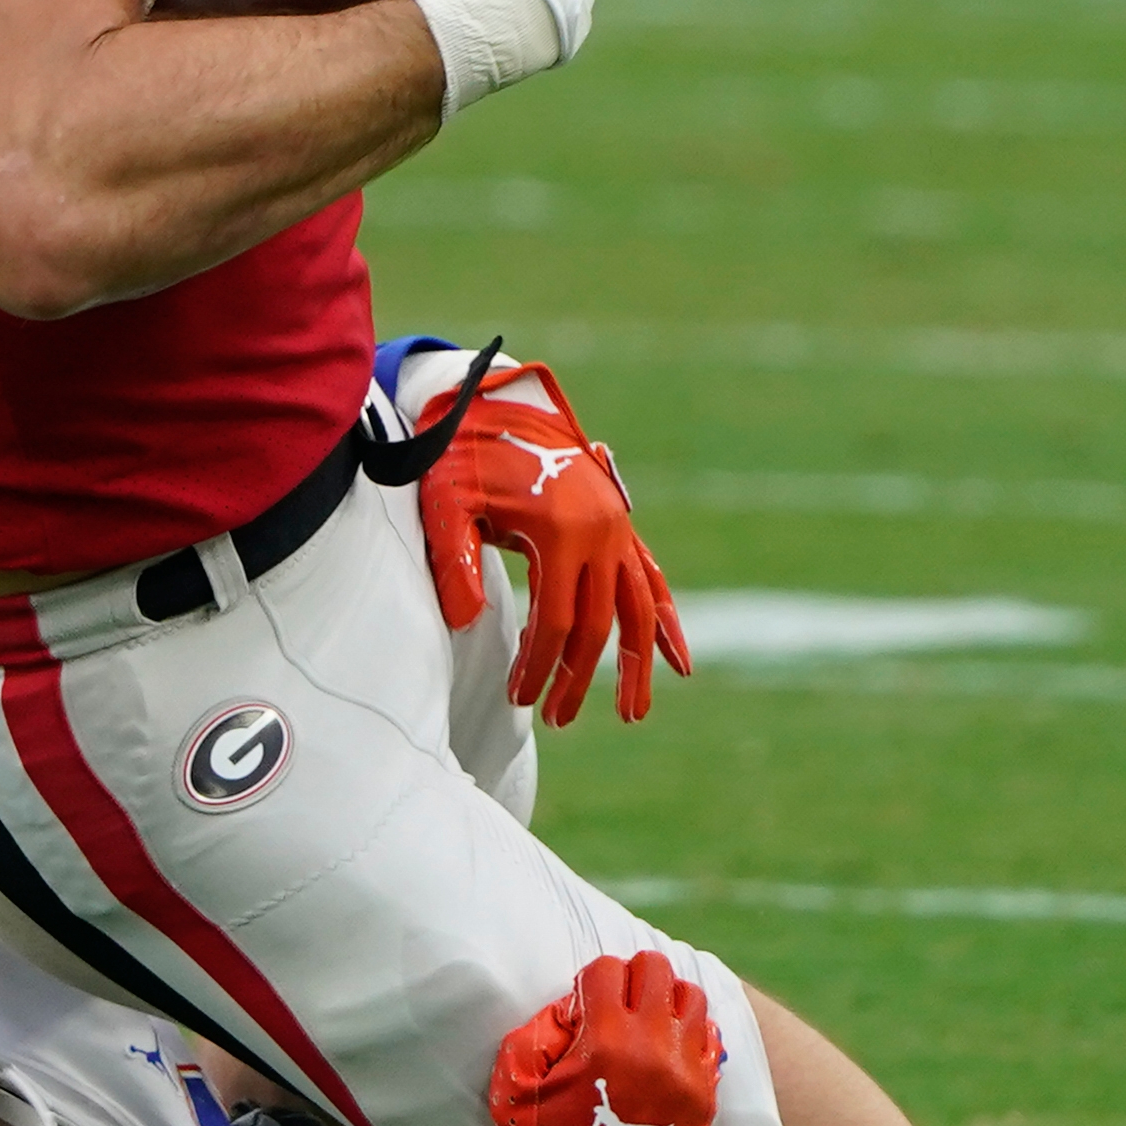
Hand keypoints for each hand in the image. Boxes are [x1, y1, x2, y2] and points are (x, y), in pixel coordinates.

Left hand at [416, 356, 689, 723]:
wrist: (500, 405)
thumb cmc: (463, 456)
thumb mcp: (446, 502)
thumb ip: (453, 560)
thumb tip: (465, 624)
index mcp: (560, 532)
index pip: (555, 621)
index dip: (539, 666)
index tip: (520, 698)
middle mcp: (601, 533)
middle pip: (597, 624)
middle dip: (578, 677)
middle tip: (557, 720)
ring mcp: (618, 528)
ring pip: (637, 609)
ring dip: (638, 664)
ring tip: (633, 714)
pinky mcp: (620, 524)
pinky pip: (652, 580)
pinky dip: (665, 621)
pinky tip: (680, 662)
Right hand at [491, 949, 719, 1125]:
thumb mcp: (515, 1087)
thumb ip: (537, 1031)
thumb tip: (573, 1007)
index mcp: (606, 1042)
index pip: (607, 970)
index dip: (587, 983)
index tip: (581, 1006)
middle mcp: (657, 1050)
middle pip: (657, 971)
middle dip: (631, 980)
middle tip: (614, 1005)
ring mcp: (689, 1074)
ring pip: (692, 999)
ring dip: (664, 1001)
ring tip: (644, 1023)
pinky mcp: (708, 1098)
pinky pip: (710, 1040)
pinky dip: (688, 1034)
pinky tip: (665, 1051)